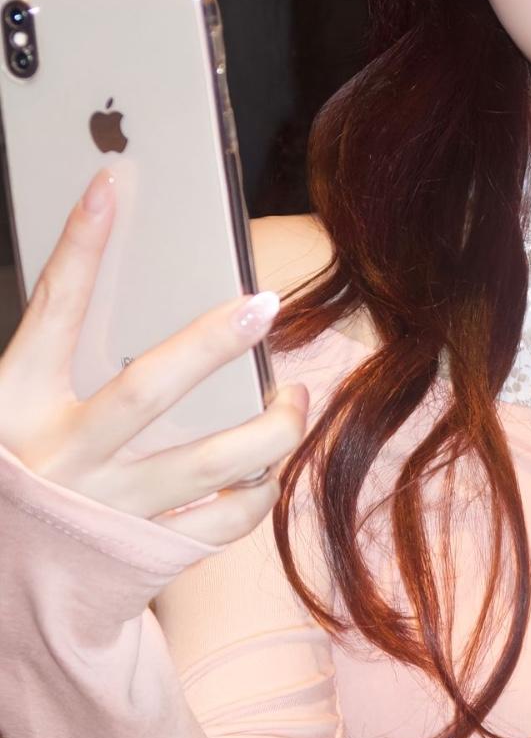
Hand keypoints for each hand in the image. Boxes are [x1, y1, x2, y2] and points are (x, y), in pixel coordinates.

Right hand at [0, 170, 310, 544]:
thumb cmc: (13, 471)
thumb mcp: (9, 405)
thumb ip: (55, 349)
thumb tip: (108, 255)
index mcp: (16, 404)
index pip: (50, 309)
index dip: (80, 245)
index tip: (111, 185)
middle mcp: (63, 458)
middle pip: (148, 390)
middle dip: (211, 343)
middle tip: (263, 304)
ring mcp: (108, 509)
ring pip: (211, 465)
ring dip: (270, 427)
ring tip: (295, 398)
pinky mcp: (145, 552)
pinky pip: (223, 522)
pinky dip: (259, 492)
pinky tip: (271, 466)